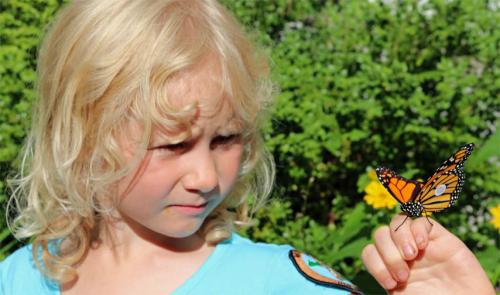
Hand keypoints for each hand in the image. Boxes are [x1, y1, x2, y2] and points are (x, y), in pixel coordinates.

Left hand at [361, 214, 494, 294]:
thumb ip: (388, 290)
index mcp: (389, 268)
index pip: (369, 252)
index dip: (375, 264)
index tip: (391, 284)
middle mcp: (401, 253)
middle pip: (380, 235)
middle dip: (387, 254)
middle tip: (403, 275)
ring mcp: (419, 243)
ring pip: (397, 223)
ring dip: (399, 238)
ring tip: (411, 256)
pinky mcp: (439, 237)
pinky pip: (421, 220)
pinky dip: (417, 229)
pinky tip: (422, 245)